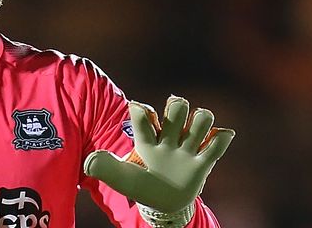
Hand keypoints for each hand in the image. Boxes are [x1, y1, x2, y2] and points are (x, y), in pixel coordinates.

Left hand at [83, 96, 234, 212]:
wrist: (164, 205)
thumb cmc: (141, 186)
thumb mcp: (123, 178)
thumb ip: (106, 168)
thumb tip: (90, 160)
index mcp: (147, 140)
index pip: (144, 115)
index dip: (142, 111)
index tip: (139, 114)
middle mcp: (168, 138)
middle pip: (177, 107)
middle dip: (178, 107)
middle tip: (174, 123)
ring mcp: (187, 148)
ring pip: (201, 119)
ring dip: (201, 122)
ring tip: (194, 138)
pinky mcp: (202, 162)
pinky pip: (217, 144)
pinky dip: (221, 139)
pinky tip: (219, 138)